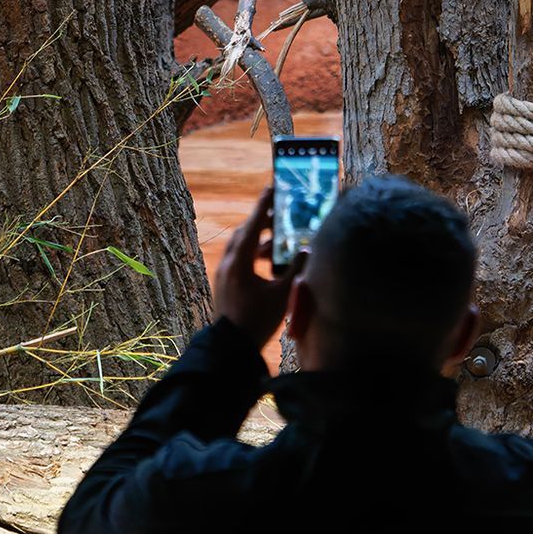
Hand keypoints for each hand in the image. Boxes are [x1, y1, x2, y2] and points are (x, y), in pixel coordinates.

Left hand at [213, 188, 302, 350]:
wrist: (231, 346)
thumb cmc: (257, 320)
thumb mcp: (281, 295)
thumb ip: (295, 270)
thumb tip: (307, 249)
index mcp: (240, 261)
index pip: (253, 225)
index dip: (264, 205)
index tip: (272, 187)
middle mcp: (229, 262)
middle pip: (245, 232)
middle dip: (263, 222)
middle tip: (280, 214)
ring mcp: (224, 272)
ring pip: (242, 246)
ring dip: (259, 241)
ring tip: (278, 243)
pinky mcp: (225, 282)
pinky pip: (239, 259)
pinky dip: (253, 255)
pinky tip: (268, 264)